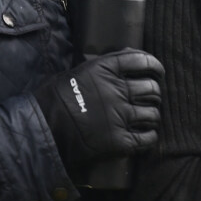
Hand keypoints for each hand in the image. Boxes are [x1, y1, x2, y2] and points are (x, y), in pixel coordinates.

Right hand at [33, 48, 163, 165]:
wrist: (43, 129)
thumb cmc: (55, 98)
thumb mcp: (78, 72)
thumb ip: (103, 67)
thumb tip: (126, 60)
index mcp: (106, 69)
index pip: (142, 61)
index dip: (154, 66)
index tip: (158, 71)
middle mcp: (117, 90)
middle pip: (151, 88)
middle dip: (153, 94)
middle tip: (149, 99)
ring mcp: (120, 116)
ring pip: (153, 113)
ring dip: (152, 115)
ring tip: (146, 118)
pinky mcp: (120, 141)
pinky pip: (147, 138)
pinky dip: (150, 137)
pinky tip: (145, 135)